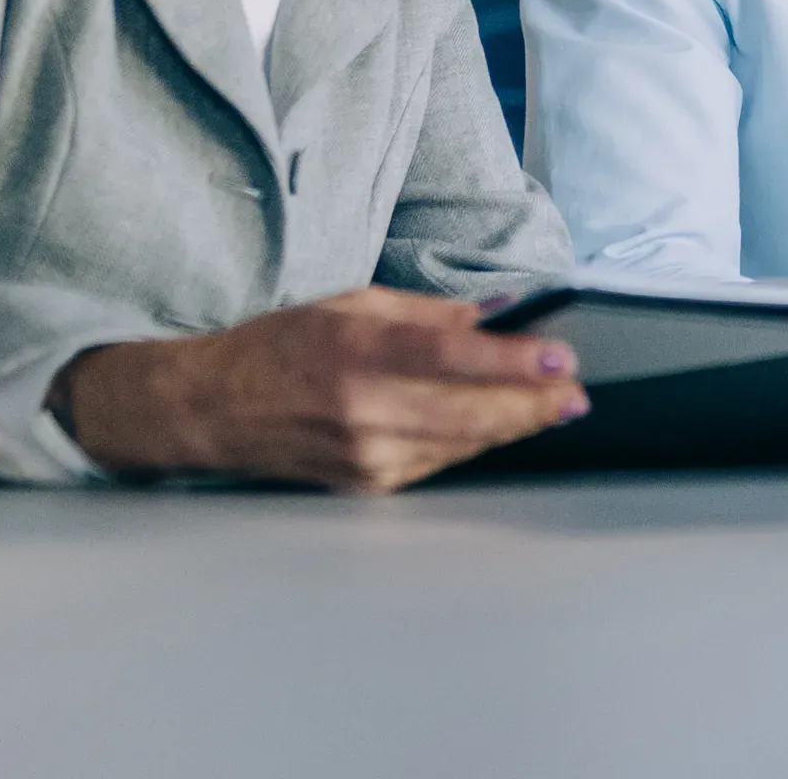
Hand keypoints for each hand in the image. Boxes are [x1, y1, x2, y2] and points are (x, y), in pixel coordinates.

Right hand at [48, 286, 588, 491]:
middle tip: (575, 393)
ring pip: (460, 444)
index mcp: (358, 350)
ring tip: (554, 408)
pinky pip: (435, 465)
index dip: (514, 361)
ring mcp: (363, 455)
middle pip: (469, 412)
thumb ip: (426, 311)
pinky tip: (499, 427)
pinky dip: (471, 443)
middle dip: (532, 404)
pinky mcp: (364, 484)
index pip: (454, 357)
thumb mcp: (351, 302)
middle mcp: (363, 409)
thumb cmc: (281, 342)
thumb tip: (495, 312)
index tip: (560, 356)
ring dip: (512, 427)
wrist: (212, 407)